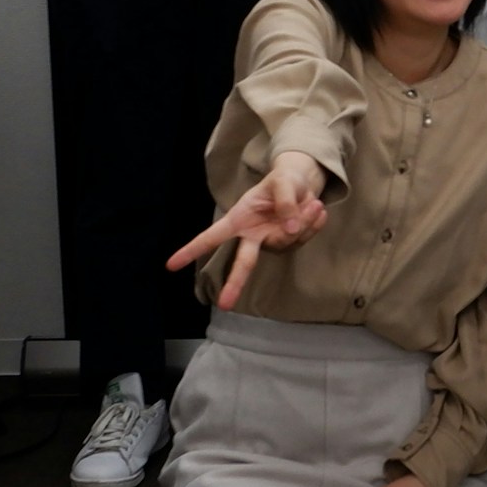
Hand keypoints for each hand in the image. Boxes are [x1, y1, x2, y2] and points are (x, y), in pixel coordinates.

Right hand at [166, 148, 329, 308]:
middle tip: (224, 305)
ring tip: (312, 203)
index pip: (212, 236)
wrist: (303, 183)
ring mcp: (271, 241)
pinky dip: (314, 224)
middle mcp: (252, 235)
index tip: (171, 265)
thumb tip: (290, 228)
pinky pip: (304, 239)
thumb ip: (286, 202)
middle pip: (243, 262)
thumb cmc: (283, 181)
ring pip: (286, 241)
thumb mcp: (283, 182)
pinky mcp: (290, 243)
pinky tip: (316, 210)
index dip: (192, 249)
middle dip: (234, 283)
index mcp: (239, 219)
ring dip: (303, 222)